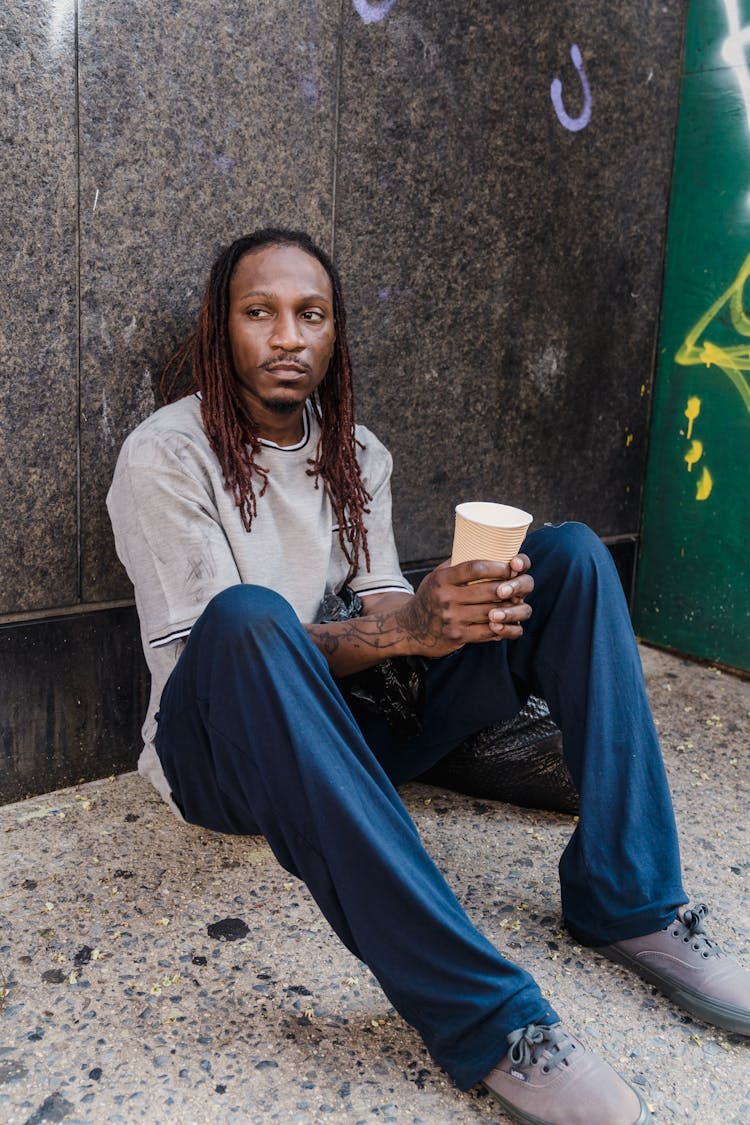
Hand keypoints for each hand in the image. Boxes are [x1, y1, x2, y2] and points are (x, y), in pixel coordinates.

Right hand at [395, 555, 532, 658]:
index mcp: (441, 579)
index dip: (497, 567)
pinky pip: (488, 632)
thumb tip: (486, 547)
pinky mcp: (458, 636)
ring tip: (517, 602)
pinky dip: (502, 627)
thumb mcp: (436, 577)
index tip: (510, 566)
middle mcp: (445, 599)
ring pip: (492, 612)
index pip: (474, 568)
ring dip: (509, 608)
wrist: (410, 629)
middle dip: (509, 588)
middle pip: (488, 591)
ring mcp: (452, 619)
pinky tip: (508, 621)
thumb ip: (456, 565)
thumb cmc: (430, 597)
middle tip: (519, 585)